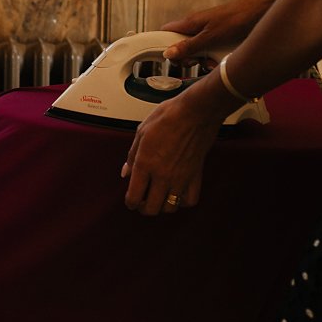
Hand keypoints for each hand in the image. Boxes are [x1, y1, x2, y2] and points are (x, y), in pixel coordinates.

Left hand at [121, 78, 226, 215]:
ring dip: (162, 206)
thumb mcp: (141, 132)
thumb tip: (126, 173)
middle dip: (143, 208)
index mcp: (145, 164)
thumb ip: (131, 156)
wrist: (195, 112)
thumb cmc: (168, 117)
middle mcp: (162, 175)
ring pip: (170, 208)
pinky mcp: (195, 176)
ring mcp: (180, 178)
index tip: (130, 200)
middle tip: (142, 201)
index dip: (130, 202)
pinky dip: (182, 202)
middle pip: (151, 208)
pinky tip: (177, 194)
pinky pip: (190, 200)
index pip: (134, 197)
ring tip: (158, 198)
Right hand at [160, 0, 286, 63]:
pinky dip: (215, 59)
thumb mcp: (210, 36)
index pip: (166, 32)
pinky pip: (211, 52)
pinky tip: (222, 62)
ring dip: (202, 61)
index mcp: (191, 23)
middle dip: (186, 58)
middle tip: (194, 62)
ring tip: (212, 63)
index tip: (162, 58)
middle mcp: (198, 27)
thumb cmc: (238, 17)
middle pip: (182, 46)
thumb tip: (168, 54)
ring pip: (197, 51)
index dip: (161, 44)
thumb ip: (189, 46)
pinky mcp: (221, 39)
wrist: (263, 12)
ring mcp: (209, 33)